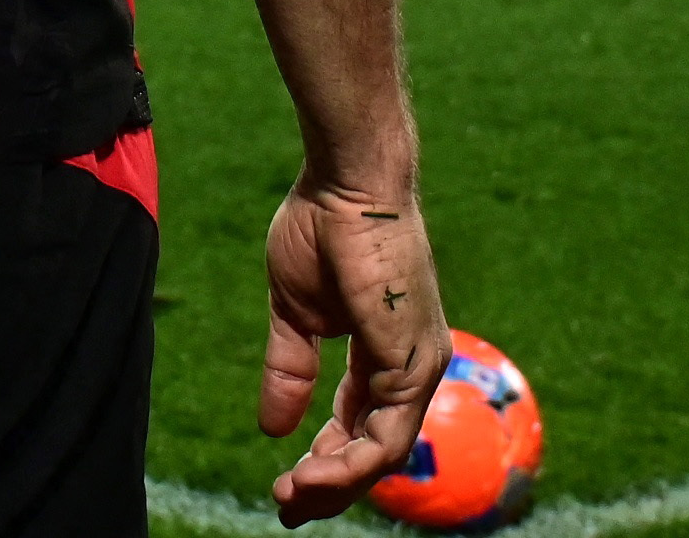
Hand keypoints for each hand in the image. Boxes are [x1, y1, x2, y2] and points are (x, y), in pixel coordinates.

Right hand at [257, 174, 448, 526]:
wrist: (346, 183)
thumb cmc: (322, 228)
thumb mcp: (294, 313)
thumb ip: (289, 369)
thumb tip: (271, 428)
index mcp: (383, 353)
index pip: (358, 424)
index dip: (323, 458)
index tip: (285, 482)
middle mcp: (411, 367)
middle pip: (376, 450)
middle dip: (329, 484)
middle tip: (286, 505)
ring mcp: (417, 366)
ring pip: (384, 454)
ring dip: (336, 483)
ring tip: (290, 495)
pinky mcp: (413, 363)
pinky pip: (387, 437)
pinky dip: (350, 464)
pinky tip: (312, 472)